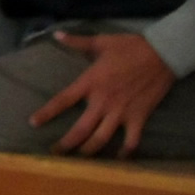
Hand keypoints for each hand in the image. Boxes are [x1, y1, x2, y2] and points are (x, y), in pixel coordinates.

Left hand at [32, 31, 175, 156]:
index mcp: (90, 82)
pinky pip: (131, 141)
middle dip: (67, 143)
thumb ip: (76, 42)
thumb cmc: (128, 47)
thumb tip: (56, 34)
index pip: (62, 100)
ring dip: (90, 151)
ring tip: (80, 159)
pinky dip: (125, 153)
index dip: (47, 113)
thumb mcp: (99, 42)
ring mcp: (121, 112)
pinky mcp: (139, 118)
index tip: (33, 123)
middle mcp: (103, 101)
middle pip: (80, 128)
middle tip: (55, 153)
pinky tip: (118, 159)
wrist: (161, 55)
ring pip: (102, 138)